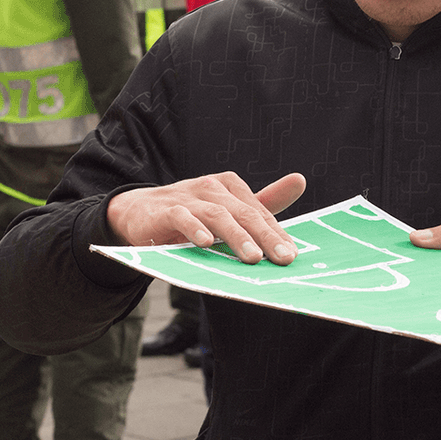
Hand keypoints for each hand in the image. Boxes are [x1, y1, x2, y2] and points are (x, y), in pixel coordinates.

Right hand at [107, 172, 306, 264]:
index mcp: (231, 186)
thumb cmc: (193, 214)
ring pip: (217, 215)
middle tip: (283, 258)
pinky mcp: (165, 210)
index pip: (259, 212)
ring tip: (252, 257)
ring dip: (236, 236)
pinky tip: (205, 243)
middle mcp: (212, 187)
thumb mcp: (228, 209)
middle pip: (244, 213)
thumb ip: (263, 201)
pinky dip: (194, 229)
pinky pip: (181, 218)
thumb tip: (300, 181)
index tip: (292, 256)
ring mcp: (188, 197)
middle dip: (266, 236)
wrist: (140, 213)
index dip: (277, 234)